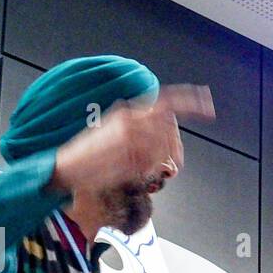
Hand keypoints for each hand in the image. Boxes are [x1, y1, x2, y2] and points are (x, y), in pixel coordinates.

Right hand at [51, 84, 214, 195]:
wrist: (66, 166)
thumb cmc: (90, 155)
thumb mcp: (118, 137)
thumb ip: (144, 136)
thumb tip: (169, 148)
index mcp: (128, 112)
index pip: (166, 101)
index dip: (190, 100)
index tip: (207, 103)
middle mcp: (131, 119)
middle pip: (171, 128)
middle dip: (176, 146)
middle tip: (173, 163)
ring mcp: (131, 136)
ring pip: (164, 147)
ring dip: (162, 161)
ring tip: (148, 170)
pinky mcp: (128, 153)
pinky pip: (153, 163)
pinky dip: (150, 171)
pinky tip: (135, 172)